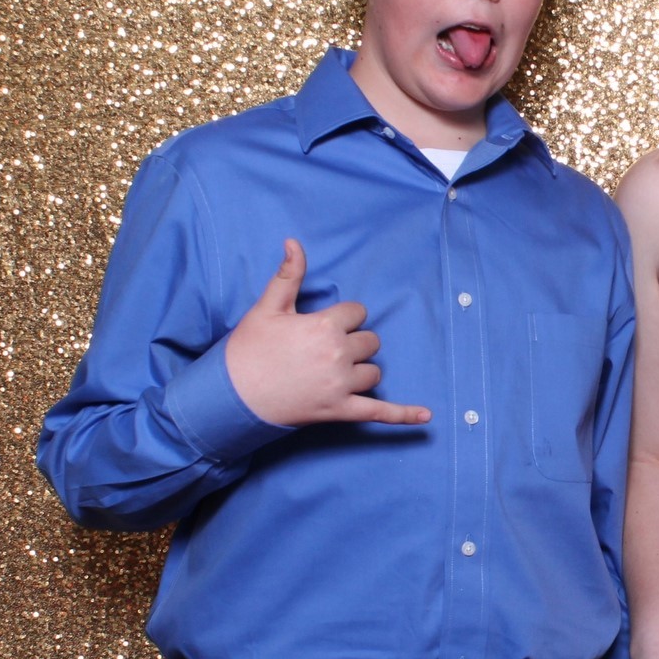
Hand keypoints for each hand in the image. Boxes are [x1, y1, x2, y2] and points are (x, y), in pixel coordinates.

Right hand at [223, 239, 431, 427]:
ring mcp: (341, 384)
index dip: (344, 319)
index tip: (324, 326)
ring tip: (334, 372)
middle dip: (354, 343)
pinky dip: (403, 415)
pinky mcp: (340, 410)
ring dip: (362, 370)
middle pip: (370, 341)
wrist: (232, 395)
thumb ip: (288, 275)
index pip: (358, 313)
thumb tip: (294, 242)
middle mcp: (338, 354)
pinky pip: (379, 412)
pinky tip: (426, 416)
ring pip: (374, 371)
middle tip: (325, 350)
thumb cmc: (249, 349)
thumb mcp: (267, 307)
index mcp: (324, 325)